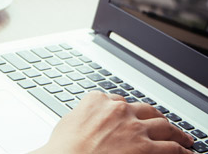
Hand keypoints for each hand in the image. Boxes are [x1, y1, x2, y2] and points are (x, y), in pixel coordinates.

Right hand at [38, 91, 193, 153]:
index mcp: (98, 101)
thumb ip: (82, 114)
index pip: (119, 101)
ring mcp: (134, 128)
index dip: (128, 110)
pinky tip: (187, 153)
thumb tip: (85, 118)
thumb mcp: (67, 122)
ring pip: (164, 126)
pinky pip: (172, 148)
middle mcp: (119, 110)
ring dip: (176, 132)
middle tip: (164, 124)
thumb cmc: (63, 148)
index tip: (132, 115)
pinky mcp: (146, 148)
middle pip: (145, 110)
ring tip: (184, 138)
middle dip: (156, 118)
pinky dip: (183, 151)